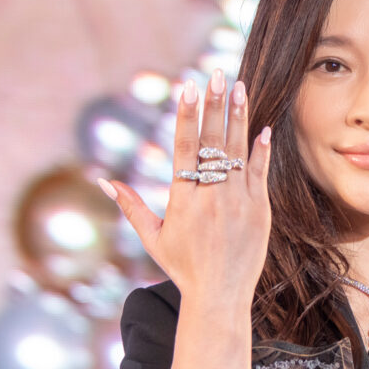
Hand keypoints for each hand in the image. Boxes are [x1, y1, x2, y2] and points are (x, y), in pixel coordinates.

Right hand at [99, 69, 271, 302]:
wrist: (221, 294)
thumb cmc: (184, 268)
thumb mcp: (153, 238)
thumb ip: (131, 207)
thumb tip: (105, 182)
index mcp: (184, 199)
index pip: (184, 147)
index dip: (187, 114)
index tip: (188, 86)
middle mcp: (212, 196)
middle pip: (213, 141)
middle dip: (214, 104)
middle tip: (217, 73)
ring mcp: (239, 202)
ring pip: (239, 152)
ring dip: (239, 117)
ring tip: (239, 87)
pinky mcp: (260, 210)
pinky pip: (261, 174)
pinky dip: (262, 151)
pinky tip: (263, 128)